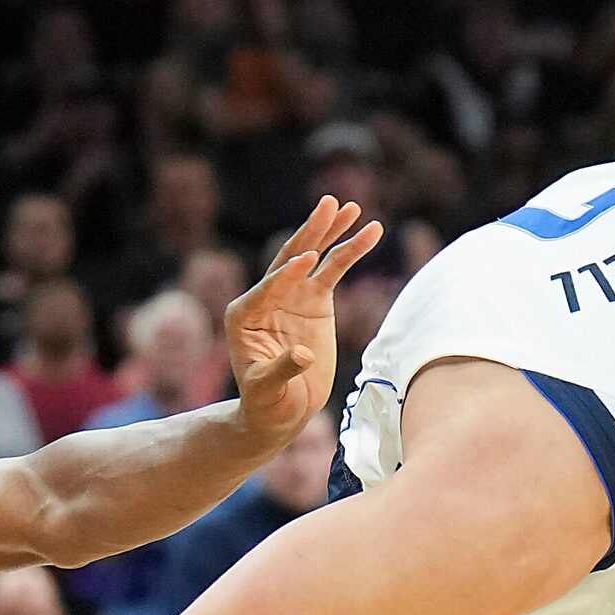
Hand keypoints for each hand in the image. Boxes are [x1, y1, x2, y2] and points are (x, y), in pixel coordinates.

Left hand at [229, 197, 386, 441]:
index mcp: (244, 314)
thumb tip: (302, 354)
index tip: (308, 263)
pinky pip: (334, 269)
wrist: (283, 409)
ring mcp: (293, 294)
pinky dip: (351, 251)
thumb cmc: (267, 402)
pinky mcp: (315, 299)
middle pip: (290, 257)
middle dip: (310, 232)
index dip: (287, 276)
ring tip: (352, 208)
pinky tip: (369, 232)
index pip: (267, 288)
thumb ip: (282, 369)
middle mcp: (266, 296)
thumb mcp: (268, 389)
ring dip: (333, 231)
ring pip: (314, 255)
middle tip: (329, 205)